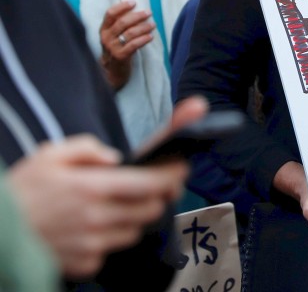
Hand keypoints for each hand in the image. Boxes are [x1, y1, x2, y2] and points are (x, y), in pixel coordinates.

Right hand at [6, 97, 204, 279]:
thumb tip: (115, 158)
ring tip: (115, 206)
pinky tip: (92, 228)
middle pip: (151, 209)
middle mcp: (97, 218)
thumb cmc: (20, 192)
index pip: (151, 183)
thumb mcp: (49, 156)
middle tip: (154, 186)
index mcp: (92, 188)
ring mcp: (92, 245)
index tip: (182, 168)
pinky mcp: (85, 264)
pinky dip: (110, 239)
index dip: (173, 175)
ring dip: (135, 217)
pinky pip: (111, 250)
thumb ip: (87, 149)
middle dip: (158, 196)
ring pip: (135, 230)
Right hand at [99, 0, 155, 89]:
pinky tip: (150, 37)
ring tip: (153, 25)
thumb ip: (121, 25)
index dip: (122, 6)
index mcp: (104, 29)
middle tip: (148, 12)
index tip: (134, 2)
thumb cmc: (116, 49)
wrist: (111, 71)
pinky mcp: (120, 56)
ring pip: (130, 33)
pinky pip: (134, 45)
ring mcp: (112, 47)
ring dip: (144, 27)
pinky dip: (143, 39)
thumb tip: (139, 10)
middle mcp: (106, 37)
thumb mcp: (113, 36)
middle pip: (122, 22)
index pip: (110, 14)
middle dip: (137, 16)